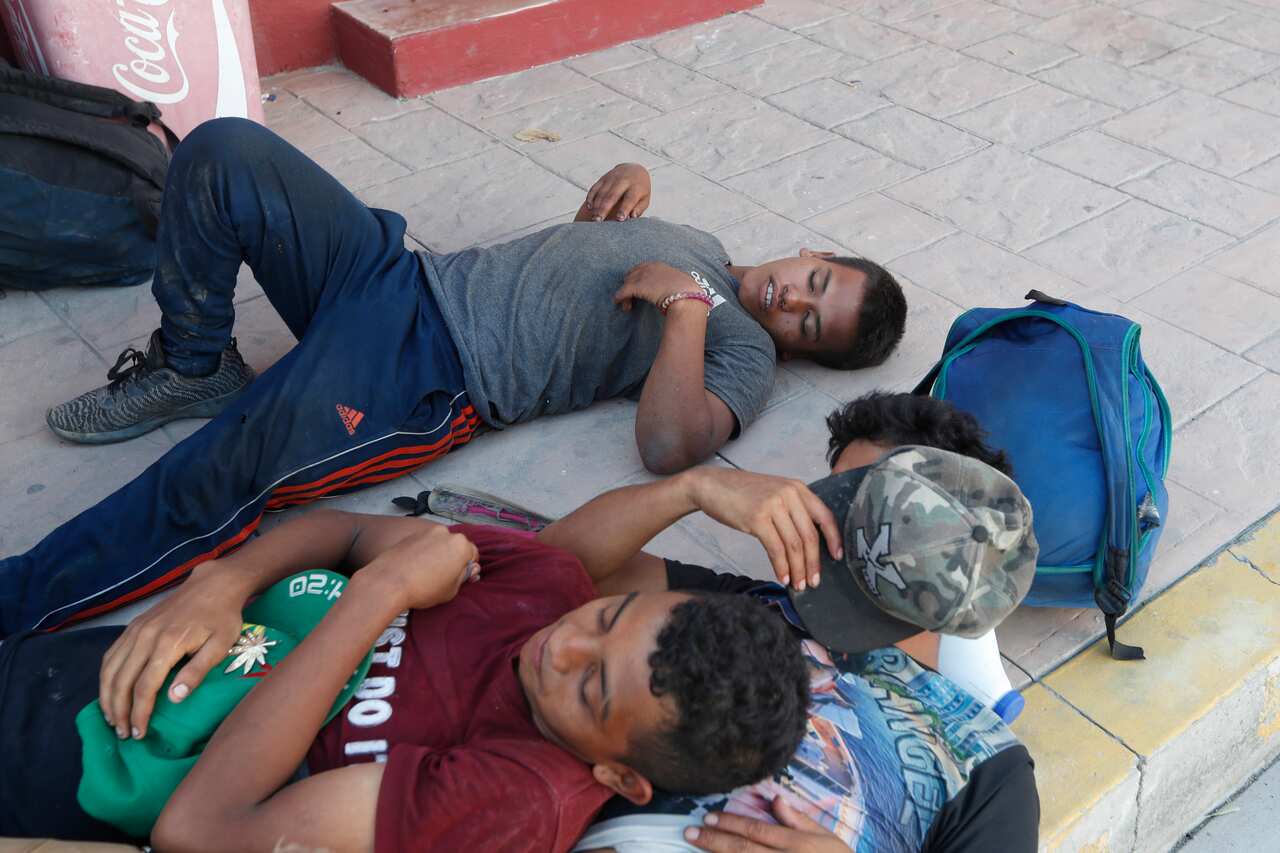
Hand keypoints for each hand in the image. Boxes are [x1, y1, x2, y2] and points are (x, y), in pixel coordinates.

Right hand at [98, 559, 246, 739]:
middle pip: (121, 681)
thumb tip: (174, 699)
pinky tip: (109, 692)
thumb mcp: (220, 645)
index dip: (139, 713)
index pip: (145, 687)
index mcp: (168, 644)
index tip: (139, 733)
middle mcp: (145, 637)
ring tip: (112, 719)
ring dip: (107, 697)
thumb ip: (196, 672)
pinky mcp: (133, 626)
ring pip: (110, 669)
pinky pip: (111, 655)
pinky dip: (106, 677)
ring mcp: (135, 630)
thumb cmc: (222, 617)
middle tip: (122, 733)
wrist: (213, 584)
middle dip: (119, 711)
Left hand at [363, 524, 479, 610]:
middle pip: (455, 546)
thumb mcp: (452, 590)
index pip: (472, 554)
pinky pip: (423, 544)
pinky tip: (415, 567)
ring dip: (437, 554)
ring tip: (426, 572)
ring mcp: (426, 532)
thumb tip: (468, 569)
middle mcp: (445, 533)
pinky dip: (422, 552)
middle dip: (452, 558)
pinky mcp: (410, 535)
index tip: (460, 578)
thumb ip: (463, 577)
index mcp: (461, 545)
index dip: (468, 568)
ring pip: (438, 543)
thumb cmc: (424, 588)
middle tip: (443, 577)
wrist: (389, 582)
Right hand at [584, 163, 650, 220]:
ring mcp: (612, 178)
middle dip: (605, 208)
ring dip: (597, 205)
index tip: (619, 219)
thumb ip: (639, 209)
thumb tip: (632, 217)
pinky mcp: (603, 178)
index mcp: (636, 187)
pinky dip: (591, 197)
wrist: (633, 170)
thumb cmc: (639, 191)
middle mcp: (624, 181)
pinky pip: (595, 188)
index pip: (630, 198)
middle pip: (613, 195)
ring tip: (594, 218)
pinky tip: (589, 207)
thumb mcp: (644, 199)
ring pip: (602, 192)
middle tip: (599, 220)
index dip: (624, 208)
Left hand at [614, 261, 697, 312]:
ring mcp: (642, 276)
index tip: (638, 286)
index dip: (638, 277)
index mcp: (660, 265)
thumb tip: (681, 290)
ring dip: (626, 295)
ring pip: (628, 284)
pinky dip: (620, 297)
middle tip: (631, 297)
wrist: (687, 297)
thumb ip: (676, 284)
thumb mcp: (682, 283)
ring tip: (627, 306)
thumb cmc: (688, 293)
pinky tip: (618, 302)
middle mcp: (649, 267)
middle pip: (632, 275)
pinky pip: (623, 292)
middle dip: (630, 285)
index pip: (643, 268)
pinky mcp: (637, 287)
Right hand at [685, 467, 841, 590]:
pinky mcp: (757, 518)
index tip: (837, 557)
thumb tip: (808, 542)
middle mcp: (789, 494)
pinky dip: (781, 566)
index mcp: (798, 488)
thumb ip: (792, 509)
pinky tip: (782, 577)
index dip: (834, 539)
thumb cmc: (742, 493)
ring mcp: (773, 506)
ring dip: (798, 569)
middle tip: (814, 582)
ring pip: (794, 545)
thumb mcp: (774, 492)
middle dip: (813, 563)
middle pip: (809, 536)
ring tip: (798, 584)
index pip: (825, 516)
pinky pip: (775, 548)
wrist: (712, 485)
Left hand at [686, 797, 848, 852]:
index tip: (707, 817)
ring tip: (696, 847)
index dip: (730, 823)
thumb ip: (799, 819)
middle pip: (742, 851)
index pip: (755, 831)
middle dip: (713, 841)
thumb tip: (775, 799)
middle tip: (689, 832)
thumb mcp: (825, 836)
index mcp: (794, 844)